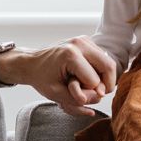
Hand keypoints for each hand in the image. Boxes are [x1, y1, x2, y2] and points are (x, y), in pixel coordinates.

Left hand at [0, 37, 119, 115]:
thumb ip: (78, 101)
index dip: (88, 92)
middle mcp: (80, 43)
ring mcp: (84, 39)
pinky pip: (103, 58)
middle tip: (94, 93)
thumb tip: (98, 101)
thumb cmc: (41, 79)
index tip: (73, 91)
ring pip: (109, 62)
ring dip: (103, 78)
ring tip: (86, 84)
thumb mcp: (56, 95)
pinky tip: (86, 75)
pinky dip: (100, 70)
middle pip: (109, 66)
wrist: (30, 63)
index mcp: (71, 55)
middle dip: (105, 84)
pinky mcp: (86, 40)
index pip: (95, 81)